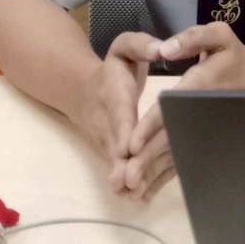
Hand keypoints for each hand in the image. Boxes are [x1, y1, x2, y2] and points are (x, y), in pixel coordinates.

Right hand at [68, 32, 154, 194]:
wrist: (84, 90)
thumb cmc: (114, 67)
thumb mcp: (124, 46)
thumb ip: (140, 45)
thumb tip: (161, 49)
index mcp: (115, 94)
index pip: (120, 113)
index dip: (123, 131)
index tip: (127, 147)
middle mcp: (108, 121)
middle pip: (114, 145)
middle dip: (121, 164)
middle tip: (129, 183)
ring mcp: (107, 140)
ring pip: (115, 161)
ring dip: (123, 179)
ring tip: (134, 196)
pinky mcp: (112, 151)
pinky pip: (119, 167)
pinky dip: (127, 182)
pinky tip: (139, 198)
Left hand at [122, 23, 244, 199]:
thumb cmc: (233, 55)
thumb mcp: (218, 35)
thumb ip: (192, 38)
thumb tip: (165, 50)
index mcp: (202, 84)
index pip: (174, 107)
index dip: (153, 125)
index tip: (133, 143)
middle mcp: (202, 112)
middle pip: (172, 137)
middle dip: (150, 157)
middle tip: (127, 175)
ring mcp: (205, 129)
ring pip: (178, 152)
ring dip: (155, 171)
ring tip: (132, 188)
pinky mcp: (205, 139)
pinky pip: (184, 157)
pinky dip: (165, 174)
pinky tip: (148, 188)